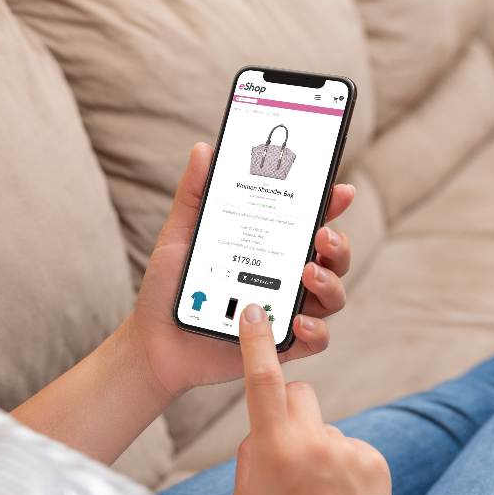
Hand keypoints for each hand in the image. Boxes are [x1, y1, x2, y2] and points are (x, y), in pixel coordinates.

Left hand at [126, 142, 355, 398]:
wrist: (153, 340)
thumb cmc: (169, 286)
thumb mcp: (180, 234)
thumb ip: (194, 194)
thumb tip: (204, 149)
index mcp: (271, 245)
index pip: (311, 221)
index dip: (331, 205)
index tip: (340, 191)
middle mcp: (286, 276)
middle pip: (334, 257)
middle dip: (339, 244)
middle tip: (322, 235)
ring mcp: (288, 310)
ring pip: (333, 295)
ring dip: (330, 282)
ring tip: (306, 274)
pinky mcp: (282, 344)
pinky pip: (315, 339)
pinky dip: (315, 330)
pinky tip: (297, 320)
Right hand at [231, 305, 392, 494]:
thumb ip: (252, 452)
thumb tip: (266, 428)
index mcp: (274, 449)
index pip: (263, 380)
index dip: (256, 342)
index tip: (256, 310)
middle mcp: (314, 441)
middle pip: (300, 393)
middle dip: (290, 410)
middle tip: (287, 448)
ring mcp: (349, 450)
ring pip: (325, 427)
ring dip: (318, 448)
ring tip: (318, 494)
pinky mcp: (376, 461)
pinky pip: (351, 447)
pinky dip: (343, 467)